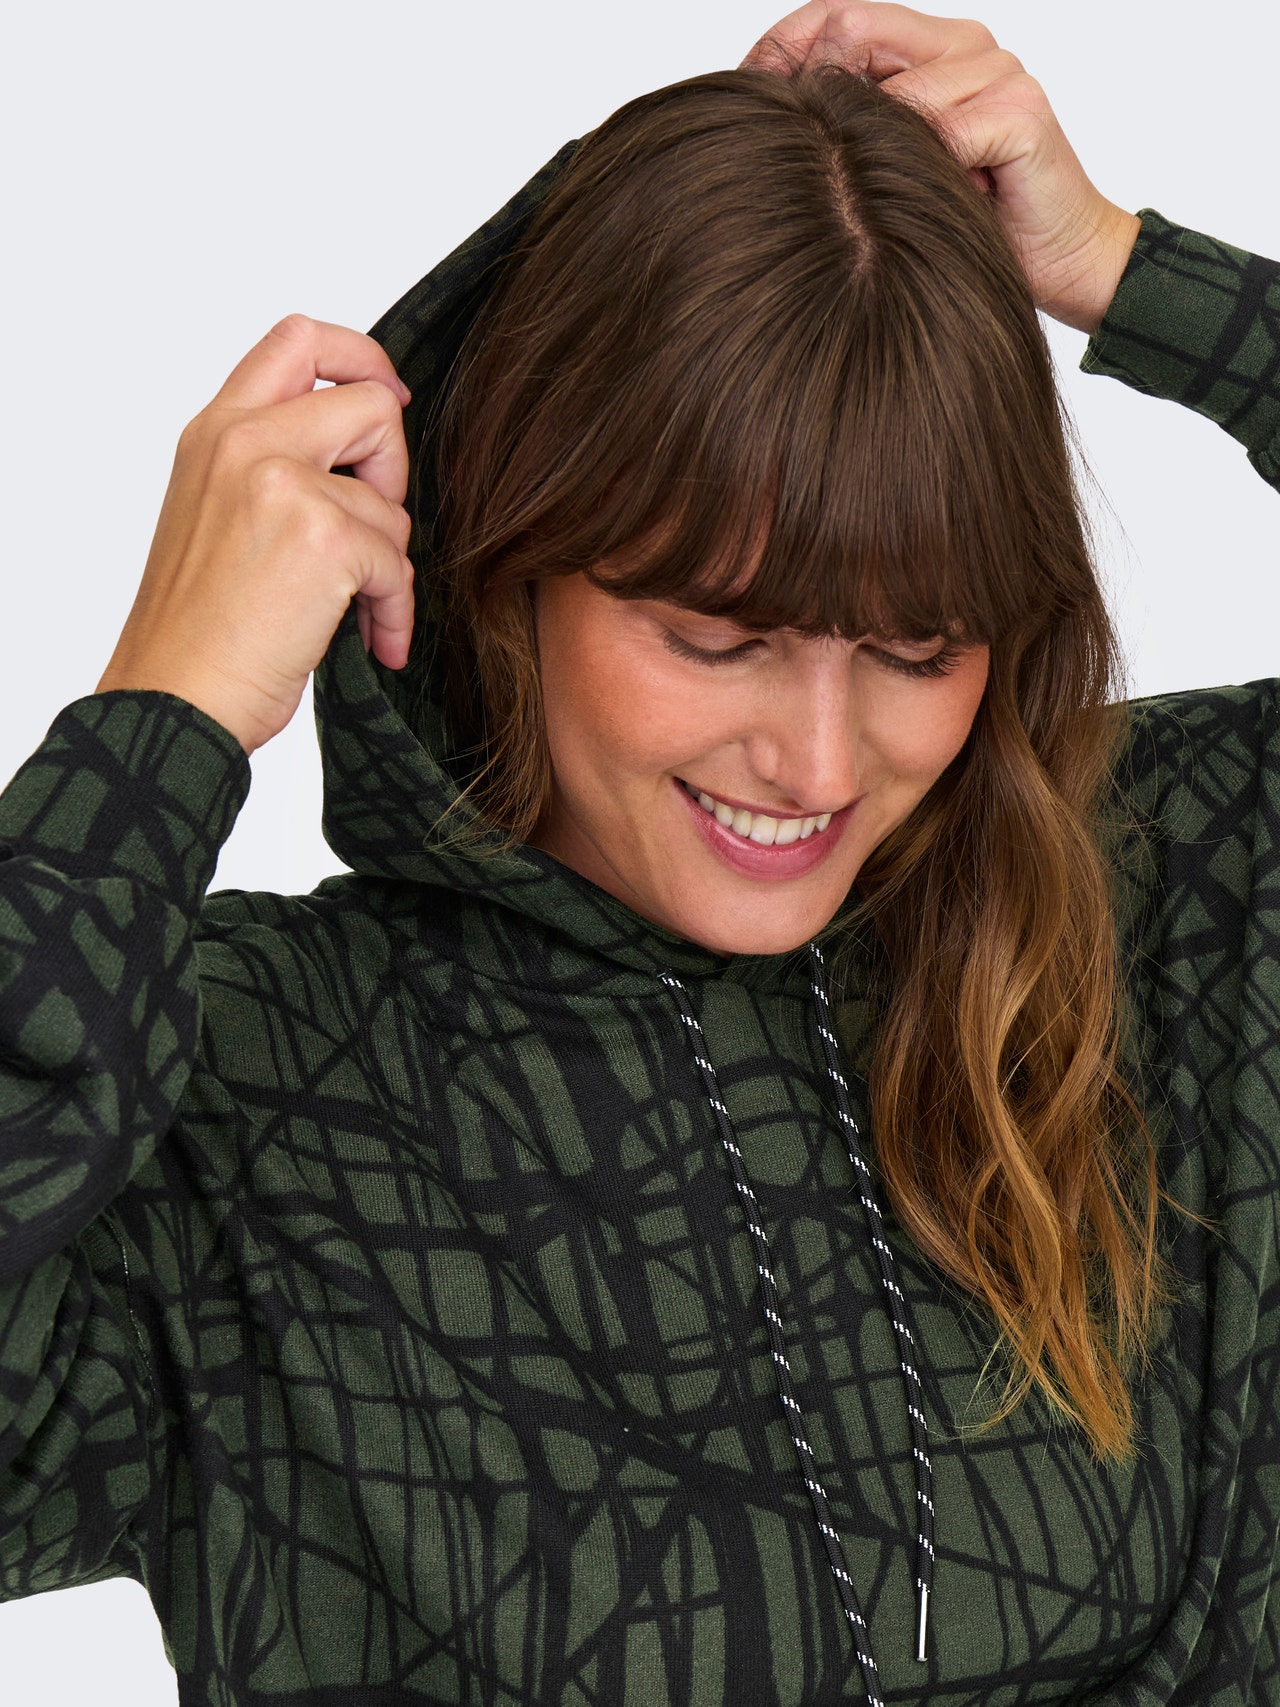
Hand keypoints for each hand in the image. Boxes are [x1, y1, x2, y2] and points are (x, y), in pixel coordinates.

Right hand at [96, 315, 413, 754]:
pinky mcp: (324, 537)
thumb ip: (273, 465)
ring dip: (386, 566)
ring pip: (390, 502)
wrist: (175, 698)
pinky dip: (394, 611)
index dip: (361, 359)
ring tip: (352, 610)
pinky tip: (374, 641)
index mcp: (216, 432)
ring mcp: (282, 484)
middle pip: (372, 402)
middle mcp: (244, 442)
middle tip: (371, 529)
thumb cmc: (198, 630)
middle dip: (393, 471)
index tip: (388, 396)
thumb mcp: (215, 515)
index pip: (297, 341)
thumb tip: (362, 450)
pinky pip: (399, 563)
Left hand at [742, 2, 1139, 333]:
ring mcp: (998, 71)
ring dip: (874, 155)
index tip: (746, 99)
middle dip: (812, 91)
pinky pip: (940, 130)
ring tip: (879, 203)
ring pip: (892, 93)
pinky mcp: (1019, 113)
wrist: (1064, 267)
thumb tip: (771, 110)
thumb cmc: (976, 225)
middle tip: (787, 153)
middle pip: (856, 33)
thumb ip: (855, 126)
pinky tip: (927, 205)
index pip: (841, 15)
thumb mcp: (897, 169)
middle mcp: (967, 46)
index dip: (786, 51)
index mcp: (934, 47)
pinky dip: (925, 172)